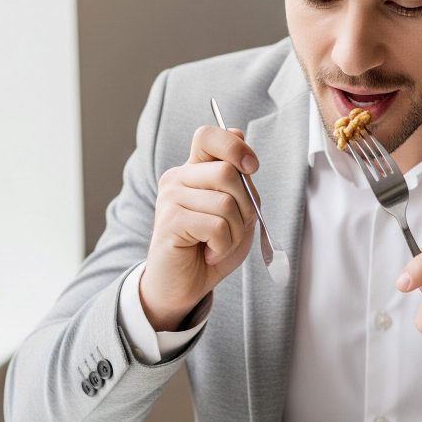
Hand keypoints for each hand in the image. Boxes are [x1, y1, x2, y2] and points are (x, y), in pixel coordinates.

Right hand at [140, 125, 258, 330]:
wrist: (183, 285)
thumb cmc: (211, 248)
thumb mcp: (237, 212)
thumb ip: (241, 182)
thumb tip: (241, 144)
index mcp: (194, 170)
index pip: (208, 135)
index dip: (234, 146)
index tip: (251, 168)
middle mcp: (178, 177)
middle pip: (228, 172)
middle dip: (246, 206)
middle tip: (234, 229)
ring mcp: (170, 197)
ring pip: (226, 202)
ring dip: (235, 232)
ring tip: (219, 244)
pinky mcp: (170, 221)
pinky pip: (216, 226)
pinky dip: (223, 246)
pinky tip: (209, 253)